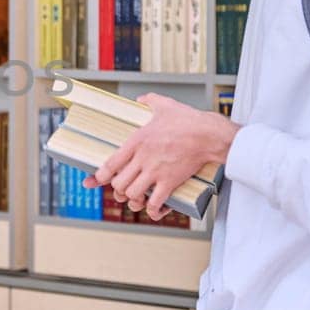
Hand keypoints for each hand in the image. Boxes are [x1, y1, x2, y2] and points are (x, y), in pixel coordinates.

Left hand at [83, 94, 237, 219]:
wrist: (210, 134)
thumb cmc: (189, 120)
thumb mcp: (165, 105)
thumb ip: (149, 101)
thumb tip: (141, 99)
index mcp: (137, 141)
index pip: (110, 163)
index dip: (101, 176)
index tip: (99, 179)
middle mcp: (143, 158)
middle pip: (119, 183)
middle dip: (118, 190)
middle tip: (123, 190)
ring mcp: (156, 172)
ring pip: (133, 195)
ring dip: (134, 200)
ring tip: (137, 199)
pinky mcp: (170, 182)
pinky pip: (156, 203)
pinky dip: (153, 210)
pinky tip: (154, 210)